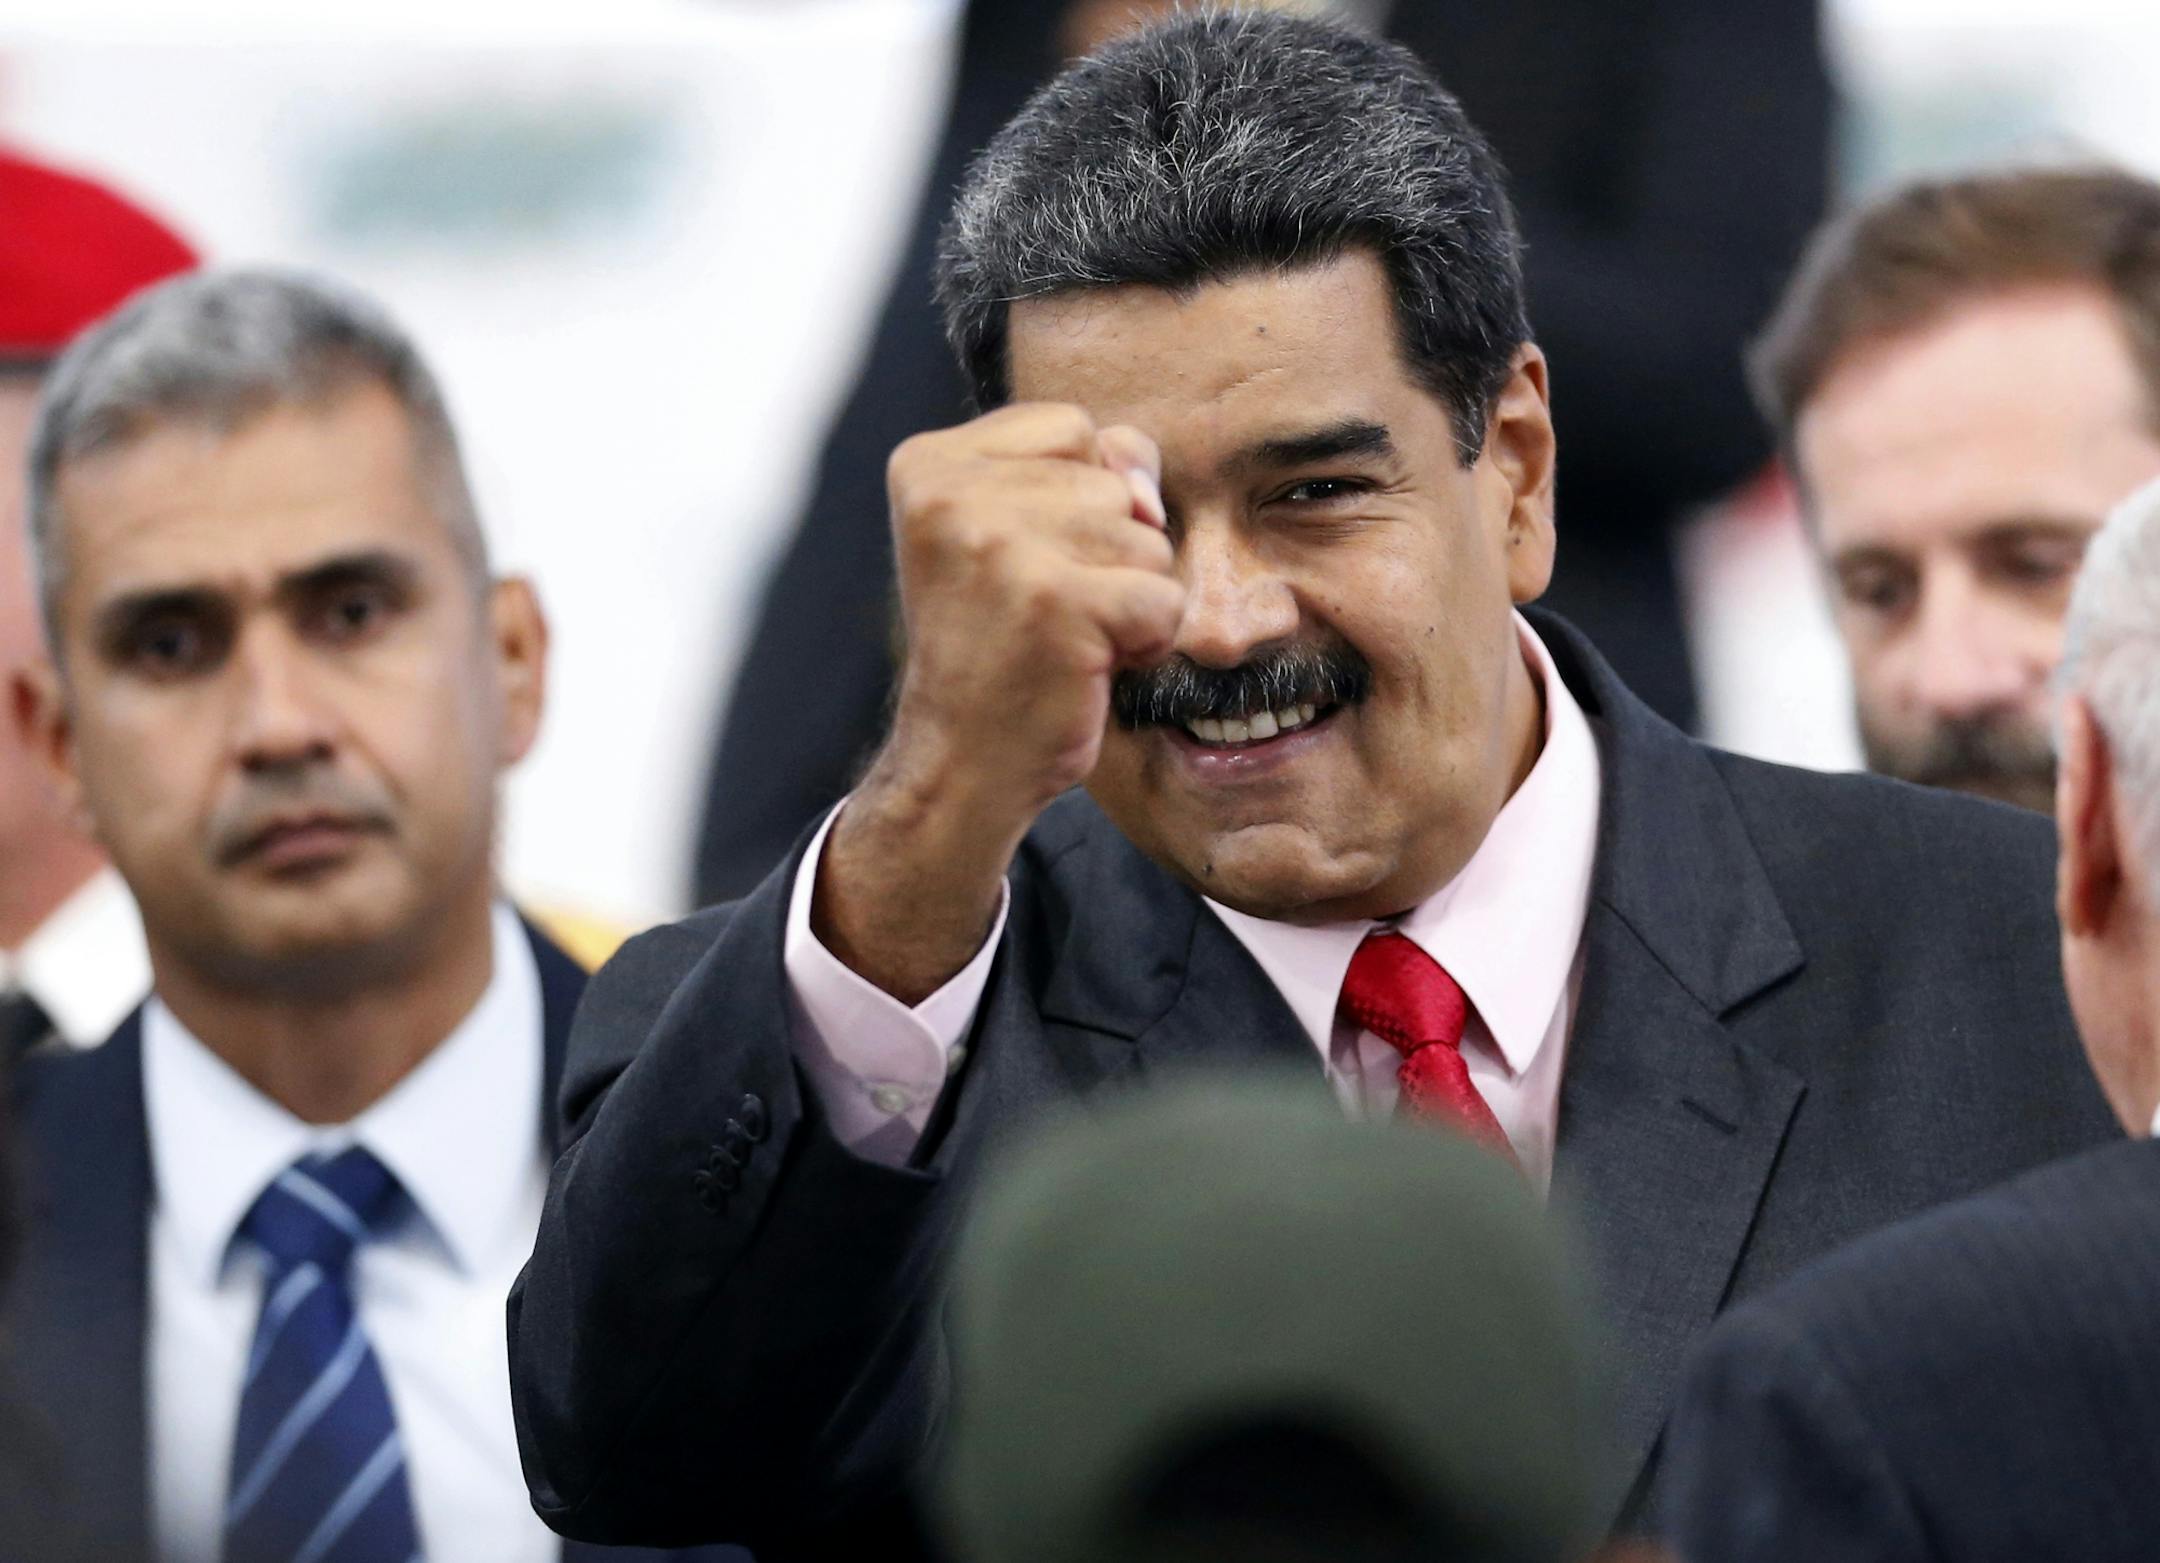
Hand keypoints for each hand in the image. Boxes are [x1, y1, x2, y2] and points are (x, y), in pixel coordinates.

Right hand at [815, 404, 1181, 1000]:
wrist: (960, 763)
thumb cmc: (997, 646)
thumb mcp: (1018, 533)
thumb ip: (1085, 473)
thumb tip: (1145, 487)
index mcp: (929, 462)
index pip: (1074, 428)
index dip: (1081, 500)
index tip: (1024, 566)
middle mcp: (951, 492)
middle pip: (1115, 483)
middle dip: (1107, 554)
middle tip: (1042, 610)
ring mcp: (1000, 545)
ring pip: (1147, 540)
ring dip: (1127, 598)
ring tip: (1062, 637)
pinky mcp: (1054, 603)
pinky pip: (1163, 598)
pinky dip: (1144, 642)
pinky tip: (1086, 666)